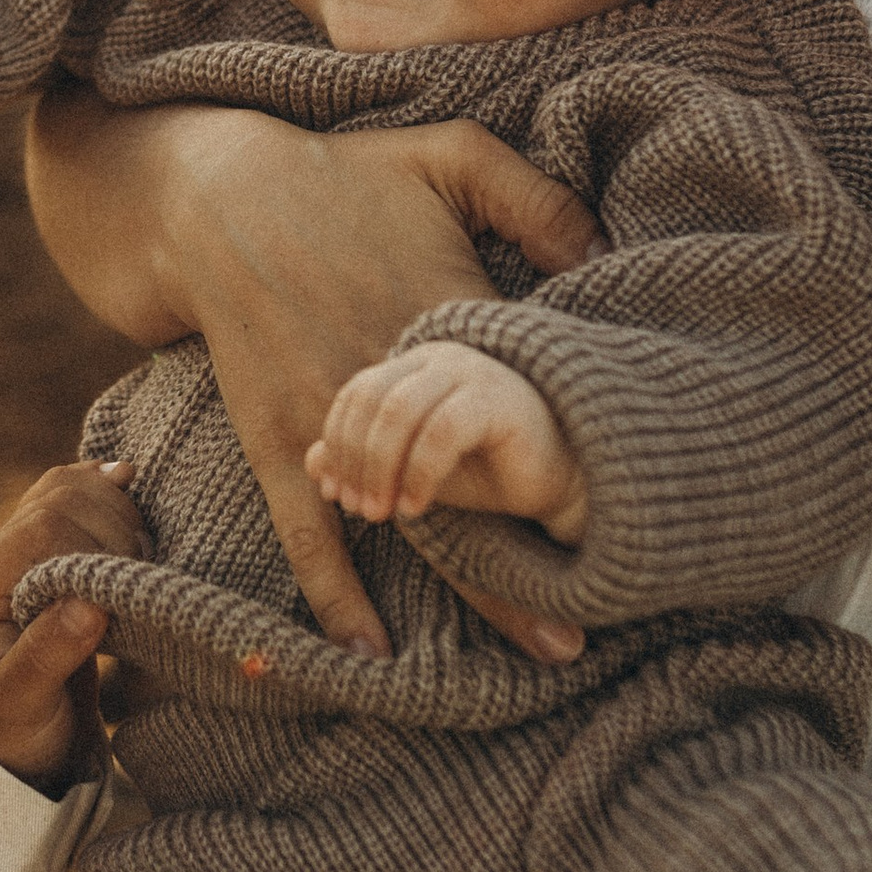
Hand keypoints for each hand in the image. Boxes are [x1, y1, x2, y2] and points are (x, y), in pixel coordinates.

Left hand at [0, 459, 144, 788]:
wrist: (5, 741)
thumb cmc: (10, 731)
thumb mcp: (20, 707)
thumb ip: (46, 657)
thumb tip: (87, 604)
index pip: (44, 528)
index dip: (97, 547)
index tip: (123, 595)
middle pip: (62, 498)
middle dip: (114, 528)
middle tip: (139, 581)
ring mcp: (21, 548)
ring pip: (72, 488)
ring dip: (118, 511)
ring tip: (140, 563)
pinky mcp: (50, 550)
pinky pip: (78, 497)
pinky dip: (109, 493)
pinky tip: (131, 487)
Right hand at [30, 100, 596, 659]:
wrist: (220, 197)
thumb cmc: (343, 174)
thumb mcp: (451, 156)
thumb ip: (536, 200)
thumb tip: (608, 258)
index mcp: (451, 320)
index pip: (534, 410)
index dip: (588, 467)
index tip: (643, 521)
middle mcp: (398, 384)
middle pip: (484, 494)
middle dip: (538, 568)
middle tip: (592, 633)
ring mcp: (335, 419)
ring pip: (413, 525)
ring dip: (470, 593)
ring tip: (533, 649)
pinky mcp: (278, 436)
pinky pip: (308, 531)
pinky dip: (337, 595)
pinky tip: (371, 654)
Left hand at [312, 341, 586, 544]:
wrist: (560, 483)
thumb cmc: (484, 471)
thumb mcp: (410, 470)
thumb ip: (362, 461)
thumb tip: (311, 464)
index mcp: (413, 366)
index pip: (356, 394)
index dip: (338, 444)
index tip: (335, 494)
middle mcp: (440, 358)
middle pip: (371, 398)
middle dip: (354, 459)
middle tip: (358, 509)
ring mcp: (471, 372)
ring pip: (399, 410)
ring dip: (380, 467)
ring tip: (381, 512)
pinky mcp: (499, 399)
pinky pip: (443, 431)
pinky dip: (419, 472)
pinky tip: (415, 507)